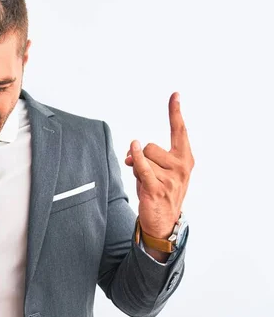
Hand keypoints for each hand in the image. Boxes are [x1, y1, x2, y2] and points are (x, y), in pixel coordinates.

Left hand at [124, 92, 193, 239]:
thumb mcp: (157, 170)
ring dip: (138, 169)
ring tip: (146, 183)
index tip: (175, 94)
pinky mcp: (157, 188)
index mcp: (185, 159)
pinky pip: (142, 167)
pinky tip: (131, 157)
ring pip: (144, 158)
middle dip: (141, 156)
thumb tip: (131, 152)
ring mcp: (171, 178)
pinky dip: (135, 160)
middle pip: (151, 146)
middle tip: (144, 172)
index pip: (180, 131)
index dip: (175, 112)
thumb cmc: (160, 190)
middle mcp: (182, 166)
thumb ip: (146, 157)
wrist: (164, 221)